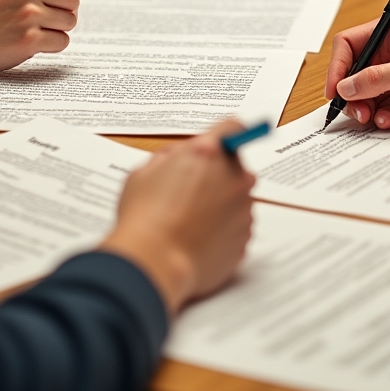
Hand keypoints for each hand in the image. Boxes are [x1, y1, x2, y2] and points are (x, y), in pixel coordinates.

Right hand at [99, 121, 254, 313]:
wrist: (154, 263)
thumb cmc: (145, 217)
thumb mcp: (144, 172)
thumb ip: (170, 157)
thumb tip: (180, 158)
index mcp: (208, 153)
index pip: (232, 127)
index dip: (224, 136)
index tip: (221, 144)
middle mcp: (233, 177)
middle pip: (235, 167)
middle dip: (217, 175)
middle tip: (190, 192)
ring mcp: (243, 209)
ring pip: (238, 198)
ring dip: (221, 204)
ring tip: (190, 222)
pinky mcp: (245, 237)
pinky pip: (237, 227)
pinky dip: (223, 230)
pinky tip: (198, 240)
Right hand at [325, 21, 389, 127]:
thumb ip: (378, 78)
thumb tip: (345, 86)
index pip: (350, 45)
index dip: (338, 66)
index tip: (335, 90)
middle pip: (353, 74)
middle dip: (351, 93)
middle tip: (355, 111)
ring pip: (365, 96)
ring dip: (365, 109)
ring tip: (372, 119)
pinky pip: (381, 110)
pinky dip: (381, 118)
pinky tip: (389, 121)